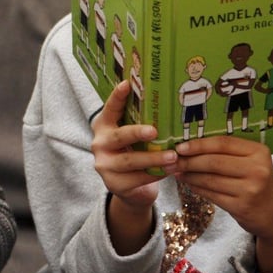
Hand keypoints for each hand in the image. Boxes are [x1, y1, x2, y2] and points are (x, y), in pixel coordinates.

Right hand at [90, 80, 174, 253]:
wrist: (129, 188)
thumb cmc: (135, 153)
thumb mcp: (132, 137)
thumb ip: (139, 123)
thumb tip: (168, 104)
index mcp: (104, 126)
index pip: (110, 109)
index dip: (117, 97)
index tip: (126, 84)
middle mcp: (99, 144)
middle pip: (118, 137)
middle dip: (136, 133)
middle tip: (154, 131)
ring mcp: (104, 165)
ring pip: (129, 161)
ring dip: (153, 158)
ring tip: (173, 156)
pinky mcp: (114, 184)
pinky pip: (137, 179)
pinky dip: (155, 174)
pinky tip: (170, 170)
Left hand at [169, 136, 272, 272]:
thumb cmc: (257, 183)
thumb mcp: (250, 163)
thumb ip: (226, 153)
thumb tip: (188, 146)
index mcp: (259, 151)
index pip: (222, 143)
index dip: (198, 144)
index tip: (180, 146)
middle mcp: (258, 169)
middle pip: (213, 162)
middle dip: (189, 161)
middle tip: (172, 161)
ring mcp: (251, 190)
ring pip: (210, 179)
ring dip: (189, 175)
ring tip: (177, 172)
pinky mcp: (242, 207)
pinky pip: (211, 194)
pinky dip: (197, 188)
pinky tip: (189, 184)